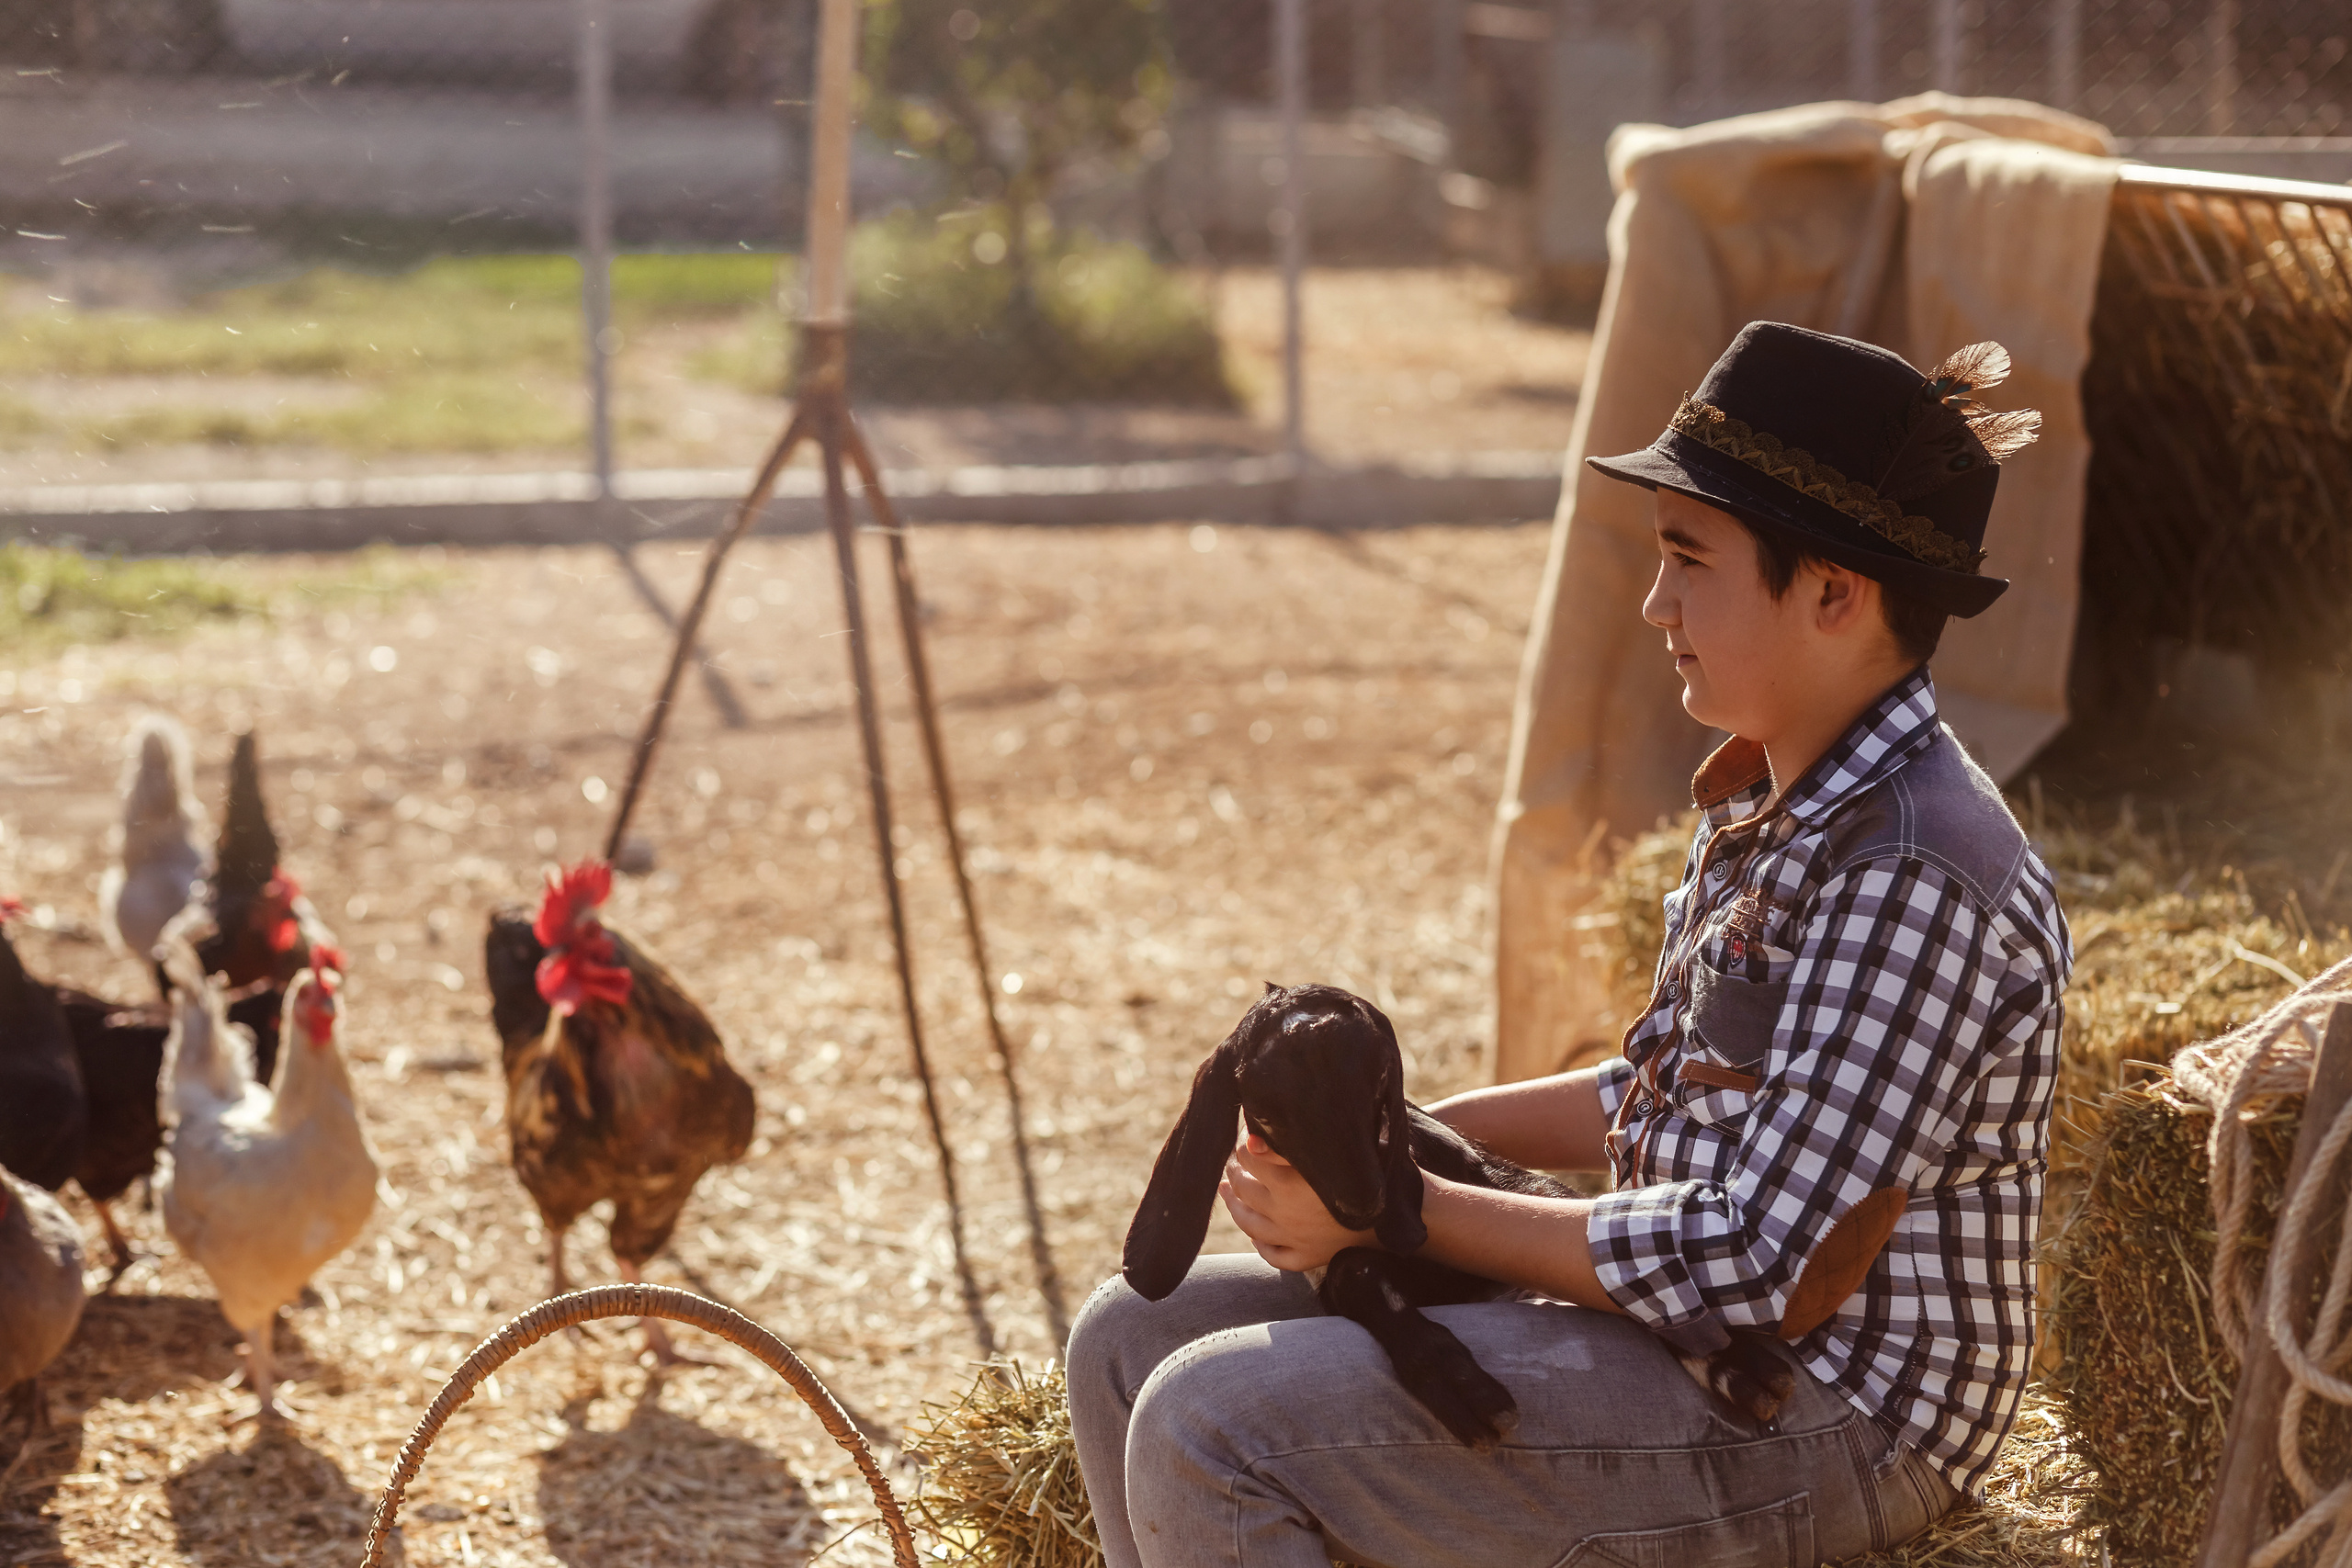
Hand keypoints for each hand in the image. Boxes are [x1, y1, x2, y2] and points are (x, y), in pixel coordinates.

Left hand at [1219, 1133, 1377, 1272]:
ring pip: (1250, 1225)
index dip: (1241, 1143)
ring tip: (1227, 1191)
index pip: (1247, 1158)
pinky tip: (1254, 1234)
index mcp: (1288, 1185)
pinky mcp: (1309, 1257)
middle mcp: (1286, 1215)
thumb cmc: (1369, 1171)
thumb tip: (1248, 1142)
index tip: (1245, 1134)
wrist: (1402, 1212)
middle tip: (1231, 1160)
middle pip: (1243, 1190)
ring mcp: (1296, 1240)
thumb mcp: (1331, 1151)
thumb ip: (1287, 1147)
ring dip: (1234, 1206)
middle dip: (1233, 1172)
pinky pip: (1274, 1256)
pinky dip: (1259, 1244)